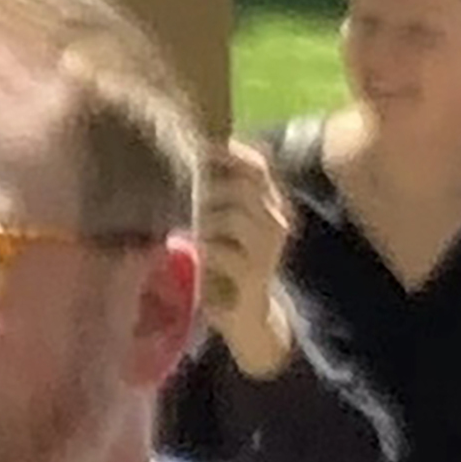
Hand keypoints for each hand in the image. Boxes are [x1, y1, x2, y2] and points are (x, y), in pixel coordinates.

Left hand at [201, 138, 288, 362]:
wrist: (245, 313)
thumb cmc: (226, 261)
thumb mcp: (222, 222)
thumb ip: (216, 193)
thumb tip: (189, 154)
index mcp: (270, 203)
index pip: (256, 166)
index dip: (228, 153)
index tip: (196, 148)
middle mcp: (276, 221)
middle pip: (243, 186)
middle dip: (208, 187)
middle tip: (184, 196)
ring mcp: (269, 248)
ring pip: (233, 215)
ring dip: (204, 219)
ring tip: (190, 229)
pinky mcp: (255, 273)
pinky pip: (223, 250)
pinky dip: (205, 248)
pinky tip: (197, 254)